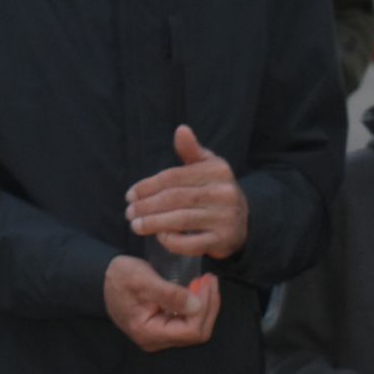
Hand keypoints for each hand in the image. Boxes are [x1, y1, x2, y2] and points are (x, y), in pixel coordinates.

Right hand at [103, 255, 220, 352]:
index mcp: (149, 332)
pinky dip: (197, 306)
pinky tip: (197, 289)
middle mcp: (155, 340)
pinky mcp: (163, 327)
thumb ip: (169, 294)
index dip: (204, 307)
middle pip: (196, 333)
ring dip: (205, 305)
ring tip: (206, 282)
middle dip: (208, 305)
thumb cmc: (119, 278)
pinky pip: (188, 323)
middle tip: (210, 279)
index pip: (191, 330)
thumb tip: (196, 305)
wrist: (102, 278)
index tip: (206, 281)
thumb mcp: (142, 279)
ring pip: (195, 329)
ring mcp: (159, 336)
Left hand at [125, 125, 248, 260]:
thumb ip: (191, 151)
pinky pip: (190, 244)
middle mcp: (223, 193)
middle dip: (146, 206)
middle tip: (129, 212)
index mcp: (217, 171)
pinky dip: (171, 241)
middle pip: (174, 198)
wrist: (244, 223)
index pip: (173, 177)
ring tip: (135, 225)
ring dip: (152, 223)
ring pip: (180, 220)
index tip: (130, 195)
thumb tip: (181, 129)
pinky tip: (159, 236)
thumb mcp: (208, 167)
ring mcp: (224, 218)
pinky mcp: (222, 241)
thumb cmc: (216, 191)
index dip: (148, 186)